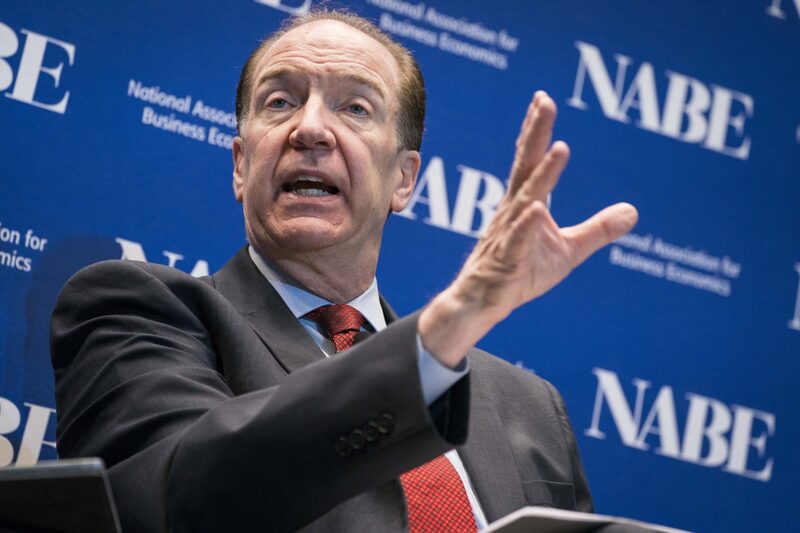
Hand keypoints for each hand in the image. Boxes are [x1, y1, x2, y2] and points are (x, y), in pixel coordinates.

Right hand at [419, 91, 637, 366]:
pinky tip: (536, 209)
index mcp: (525, 203)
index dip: (537, 130)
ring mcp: (509, 233)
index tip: (543, 99)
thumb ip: (598, 229)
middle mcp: (514, 211)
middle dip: (536, 134)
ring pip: (527, 198)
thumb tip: (633, 211)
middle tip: (544, 102)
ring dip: (544, 174)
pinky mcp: (508, 259)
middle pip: (526, 166)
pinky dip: (527, 224)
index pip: (531, 160)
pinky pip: (518, 240)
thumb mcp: (569, 251)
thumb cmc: (520, 272)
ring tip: (560, 148)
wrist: (484, 302)